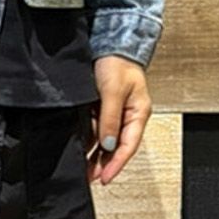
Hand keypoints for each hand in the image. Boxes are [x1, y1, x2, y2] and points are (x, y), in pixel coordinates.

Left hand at [84, 55, 152, 185]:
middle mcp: (127, 115)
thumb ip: (110, 118)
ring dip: (95, 152)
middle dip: (104, 163)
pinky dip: (89, 137)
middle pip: (116, 145)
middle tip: (91, 178)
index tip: (105, 178)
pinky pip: (97, 126)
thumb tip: (107, 145)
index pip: (128, 146)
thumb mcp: (113, 90)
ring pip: (105, 138)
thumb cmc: (117, 62)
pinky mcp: (102, 104)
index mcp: (138, 113)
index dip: (116, 164)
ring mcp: (114, 110)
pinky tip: (80, 145)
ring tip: (84, 167)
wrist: (110, 40)